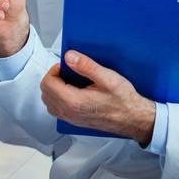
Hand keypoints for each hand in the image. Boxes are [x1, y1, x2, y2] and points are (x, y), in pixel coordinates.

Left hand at [40, 50, 156, 145]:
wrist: (132, 118)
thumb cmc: (123, 100)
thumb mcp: (107, 78)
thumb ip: (86, 66)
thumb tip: (69, 57)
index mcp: (74, 102)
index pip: (48, 83)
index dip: (54, 70)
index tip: (66, 65)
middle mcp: (69, 113)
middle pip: (45, 93)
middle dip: (53, 78)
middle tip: (67, 70)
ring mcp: (71, 119)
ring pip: (49, 103)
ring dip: (54, 89)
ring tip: (69, 80)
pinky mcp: (75, 122)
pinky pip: (57, 110)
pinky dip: (58, 98)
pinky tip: (72, 91)